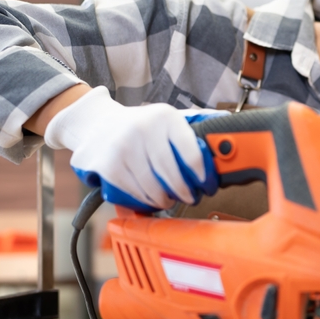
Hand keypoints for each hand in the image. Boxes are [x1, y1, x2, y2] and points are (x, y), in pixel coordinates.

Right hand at [44, 86, 219, 211]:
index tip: (206, 184)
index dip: (202, 173)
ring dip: (165, 200)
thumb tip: (223, 139)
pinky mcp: (109, 165)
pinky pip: (135, 191)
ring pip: (153, 185)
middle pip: (171, 172)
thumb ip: (191, 127)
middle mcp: (144, 129)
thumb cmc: (139, 125)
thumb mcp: (164, 118)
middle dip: (184, 191)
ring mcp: (124, 147)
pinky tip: (152, 200)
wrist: (96, 123)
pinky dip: (146, 201)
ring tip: (169, 200)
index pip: (190, 150)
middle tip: (189, 197)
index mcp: (164, 117)